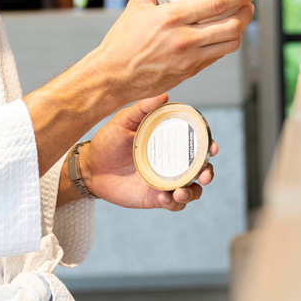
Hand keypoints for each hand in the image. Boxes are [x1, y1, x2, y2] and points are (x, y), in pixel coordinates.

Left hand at [81, 94, 216, 210]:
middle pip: (199, 169)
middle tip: (204, 174)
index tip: (212, 147)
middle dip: (207, 172)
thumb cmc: (107, 142)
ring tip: (181, 192)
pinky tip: (164, 197)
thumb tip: (164, 95)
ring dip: (193, 192)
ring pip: (191, 190)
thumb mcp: (123, 121)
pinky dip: (174, 203)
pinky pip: (173, 204)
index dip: (208, 145)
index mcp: (168, 143)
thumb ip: (142, 108)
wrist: (89, 169)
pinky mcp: (154, 198)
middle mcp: (170, 162)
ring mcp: (164, 181)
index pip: (195, 144)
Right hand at [91, 0, 257, 106]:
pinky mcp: (191, 72)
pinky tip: (225, 35)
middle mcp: (185, 39)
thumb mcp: (136, 4)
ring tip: (241, 18)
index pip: (216, 5)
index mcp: (172, 18)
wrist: (113, 77)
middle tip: (249, 2)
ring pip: (230, 44)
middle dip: (246, 12)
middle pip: (231, 25)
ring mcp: (190, 58)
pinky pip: (217, 56)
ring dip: (240, 30)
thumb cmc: (122, 41)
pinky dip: (226, 44)